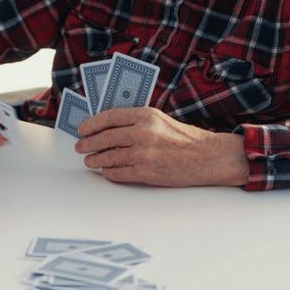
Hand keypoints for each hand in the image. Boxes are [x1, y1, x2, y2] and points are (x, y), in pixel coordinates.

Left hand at [75, 107, 248, 186]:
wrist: (208, 157)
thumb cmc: (185, 138)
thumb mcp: (159, 119)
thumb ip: (136, 121)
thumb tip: (108, 128)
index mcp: (145, 115)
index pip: (109, 117)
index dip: (92, 124)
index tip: (82, 129)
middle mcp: (142, 133)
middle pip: (105, 138)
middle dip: (88, 144)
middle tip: (80, 147)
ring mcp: (143, 153)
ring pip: (109, 157)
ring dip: (95, 160)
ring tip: (90, 161)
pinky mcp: (146, 172)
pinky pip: (119, 173)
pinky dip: (109, 173)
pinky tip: (107, 171)